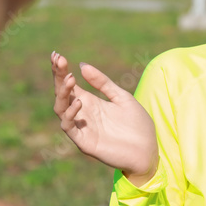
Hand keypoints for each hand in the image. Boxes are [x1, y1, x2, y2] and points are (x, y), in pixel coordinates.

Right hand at [50, 51, 159, 182]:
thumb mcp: (122, 98)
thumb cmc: (137, 125)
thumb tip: (82, 65)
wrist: (148, 151)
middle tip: (59, 60)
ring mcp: (81, 128)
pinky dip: (70, 114)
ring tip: (70, 79)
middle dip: (58, 77)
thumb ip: (103, 83)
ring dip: (63, 93)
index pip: (69, 84)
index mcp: (90, 102)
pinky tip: (79, 102)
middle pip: (62, 93)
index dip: (61, 70)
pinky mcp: (84, 142)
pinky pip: (69, 127)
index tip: (56, 54)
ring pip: (60, 109)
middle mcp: (82, 114)